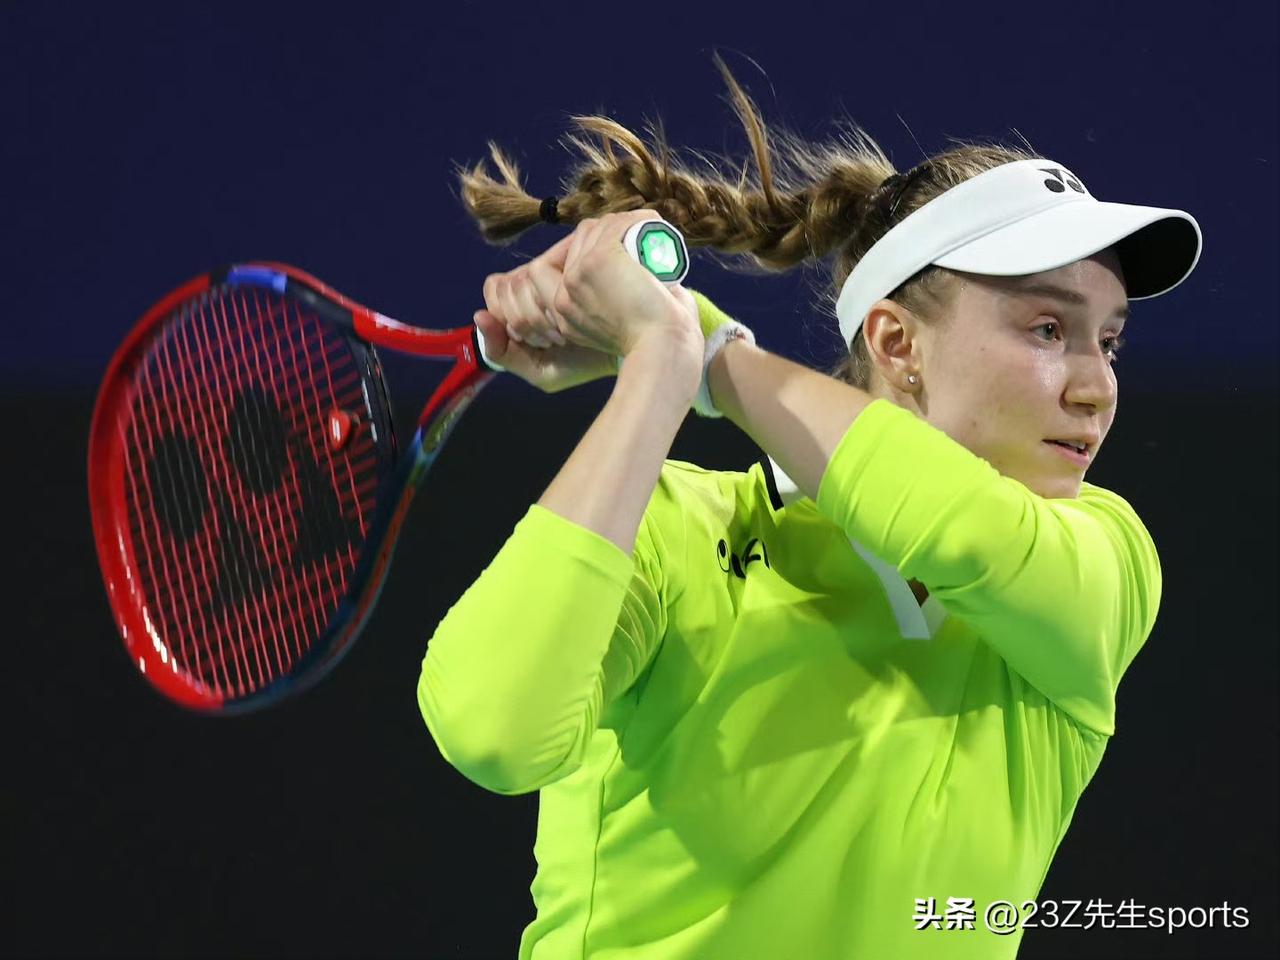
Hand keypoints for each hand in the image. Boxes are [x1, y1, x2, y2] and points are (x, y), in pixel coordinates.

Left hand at [476, 232, 617, 393]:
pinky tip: (568, 316)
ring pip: (520, 279)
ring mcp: (559, 261)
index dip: (508, 318)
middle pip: (505, 287)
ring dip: (538, 313)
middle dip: (525, 321)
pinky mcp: (576, 252)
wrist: (632, 351)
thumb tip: (479, 315)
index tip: (536, 341)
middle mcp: (540, 275)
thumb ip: (502, 351)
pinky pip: (540, 269)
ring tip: (564, 330)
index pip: (494, 294)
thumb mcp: (541, 370)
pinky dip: (549, 298)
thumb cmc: (589, 359)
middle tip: (555, 338)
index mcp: (527, 298)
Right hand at [549, 210, 701, 358]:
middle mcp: (564, 295)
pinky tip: (652, 224)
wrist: (665, 348)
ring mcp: (578, 276)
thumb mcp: (615, 328)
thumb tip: (617, 280)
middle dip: (608, 233)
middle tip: (639, 245)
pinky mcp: (598, 261)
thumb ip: (604, 310)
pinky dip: (636, 219)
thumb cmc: (654, 342)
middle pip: (580, 239)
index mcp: (564, 312)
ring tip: (649, 238)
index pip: (563, 262)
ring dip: (623, 224)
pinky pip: (614, 224)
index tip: (620, 254)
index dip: (587, 248)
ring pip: (595, 229)